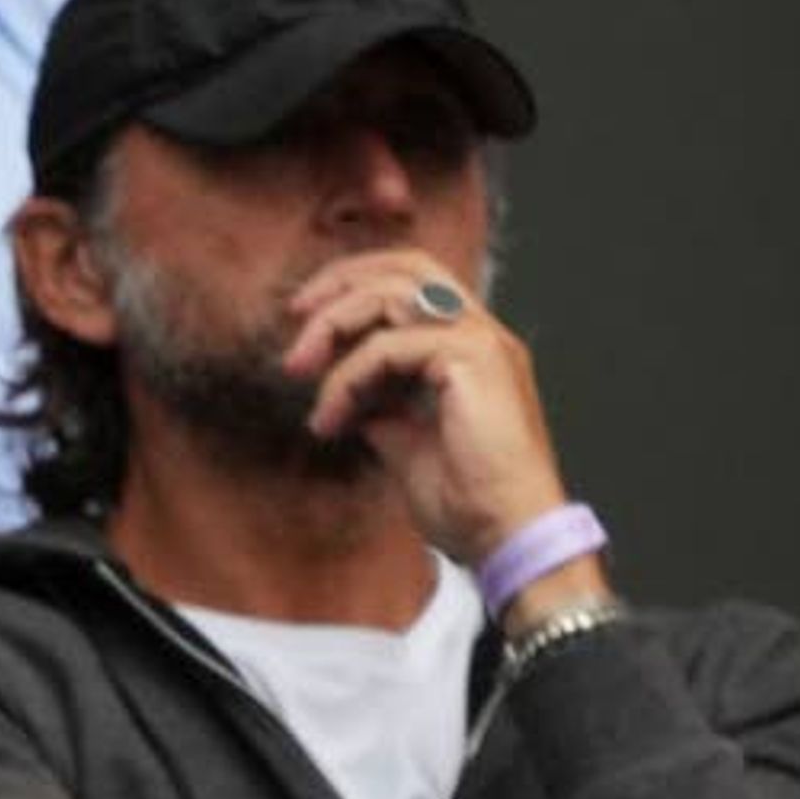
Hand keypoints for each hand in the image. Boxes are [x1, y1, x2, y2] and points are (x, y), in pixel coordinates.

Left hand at [282, 253, 571, 568]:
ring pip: (394, 294)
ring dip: (333, 325)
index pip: (414, 283)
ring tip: (297, 369)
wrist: (505, 532)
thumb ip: (382, 412)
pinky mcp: (474, 359)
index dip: (357, 287)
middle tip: (294, 316)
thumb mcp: (407, 446)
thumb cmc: (467, 502)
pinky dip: (347, 378)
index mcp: (470, 349)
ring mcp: (482, 342)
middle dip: (341, 281)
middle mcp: (481, 334)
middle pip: (406, 267)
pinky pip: (388, 346)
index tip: (305, 320)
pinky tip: (331, 419)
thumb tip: (349, 401)